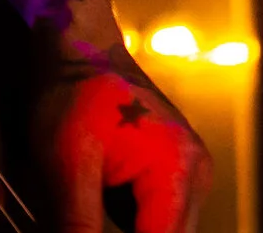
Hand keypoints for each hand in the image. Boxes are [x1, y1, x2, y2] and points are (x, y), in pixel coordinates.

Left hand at [34, 42, 211, 232]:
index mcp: (177, 169)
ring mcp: (188, 173)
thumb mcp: (67, 164)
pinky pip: (158, 219)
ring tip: (92, 205)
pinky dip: (131, 224)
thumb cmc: (74, 93)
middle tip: (85, 221)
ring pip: (165, 231)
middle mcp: (195, 173)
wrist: (81, 49)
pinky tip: (99, 208)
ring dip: (130, 230)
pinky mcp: (173, 172)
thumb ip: (77, 224)